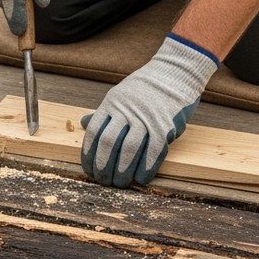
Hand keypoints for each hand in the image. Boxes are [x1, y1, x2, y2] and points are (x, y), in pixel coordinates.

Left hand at [81, 35, 218, 187]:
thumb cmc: (145, 89)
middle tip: (104, 182)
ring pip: (129, 150)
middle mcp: (126, 110)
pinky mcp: (165, 126)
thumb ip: (104, 113)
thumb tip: (84, 124)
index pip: (94, 133)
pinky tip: (141, 179)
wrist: (175, 74)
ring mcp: (146, 118)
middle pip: (109, 143)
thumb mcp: (119, 95)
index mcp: (112, 103)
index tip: (89, 170)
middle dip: (104, 167)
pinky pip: (153, 152)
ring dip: (123, 172)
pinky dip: (146, 169)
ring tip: (120, 183)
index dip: (89, 155)